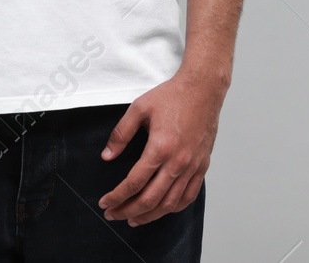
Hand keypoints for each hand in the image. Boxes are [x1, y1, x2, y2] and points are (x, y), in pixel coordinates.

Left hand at [97, 69, 225, 225]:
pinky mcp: (202, 166)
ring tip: (133, 219)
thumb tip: (107, 157)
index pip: (134, 182)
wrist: (203, 89)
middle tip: (113, 215)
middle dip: (128, 211)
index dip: (117, 196)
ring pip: (170, 203)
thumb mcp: (139, 108)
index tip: (105, 202)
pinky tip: (162, 210)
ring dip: (150, 215)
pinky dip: (174, 208)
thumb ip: (121, 134)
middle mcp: (178, 162)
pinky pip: (189, 196)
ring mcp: (192, 166)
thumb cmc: (172, 96)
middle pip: (150, 199)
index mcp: (160, 148)